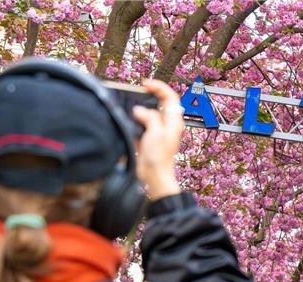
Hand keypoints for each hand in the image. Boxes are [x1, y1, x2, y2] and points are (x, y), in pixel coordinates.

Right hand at [133, 79, 184, 199]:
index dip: (159, 87)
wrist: (154, 176)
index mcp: (174, 121)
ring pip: (150, 112)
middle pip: (160, 102)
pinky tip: (129, 119)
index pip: (170, 96)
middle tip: (137, 92)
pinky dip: (136, 119)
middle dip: (149, 95)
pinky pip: (142, 122)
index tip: (145, 84)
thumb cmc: (159, 158)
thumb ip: (148, 117)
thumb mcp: (155, 133)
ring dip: (140, 107)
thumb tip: (139, 110)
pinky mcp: (149, 137)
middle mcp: (168, 124)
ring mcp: (158, 130)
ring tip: (131, 106)